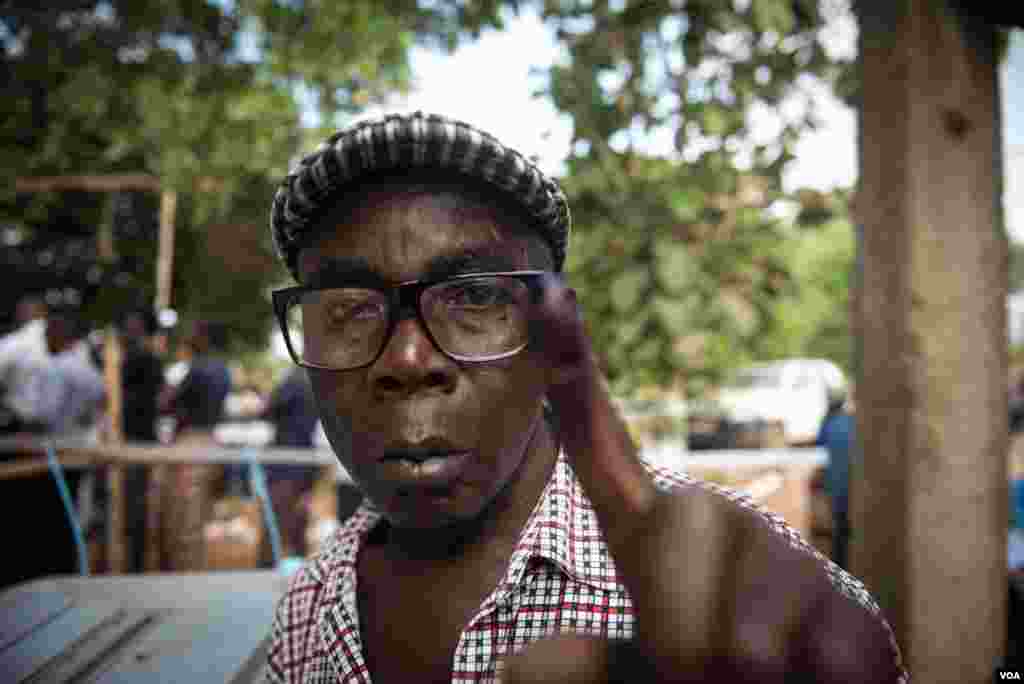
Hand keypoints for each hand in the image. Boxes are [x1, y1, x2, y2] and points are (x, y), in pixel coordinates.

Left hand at [507, 274, 900, 682]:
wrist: (822, 680)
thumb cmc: (713, 659)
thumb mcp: (639, 665)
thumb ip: (585, 667)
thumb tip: (510, 669)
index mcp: (648, 527)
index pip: (599, 443)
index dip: (571, 369)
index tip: (548, 292)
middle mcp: (708, 517)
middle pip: (677, 572)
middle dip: (682, 646)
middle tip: (708, 671)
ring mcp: (772, 549)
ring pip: (726, 640)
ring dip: (730, 676)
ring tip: (758, 674)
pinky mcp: (834, 592)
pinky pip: (786, 659)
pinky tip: (807, 674)